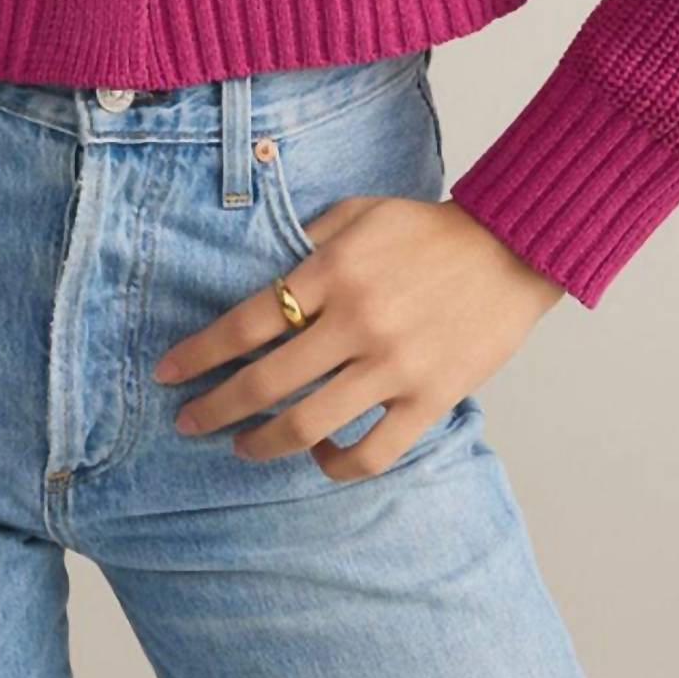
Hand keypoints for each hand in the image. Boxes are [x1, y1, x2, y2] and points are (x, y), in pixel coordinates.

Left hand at [152, 194, 563, 480]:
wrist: (510, 247)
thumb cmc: (425, 229)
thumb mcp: (357, 212)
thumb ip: (306, 243)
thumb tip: (256, 280)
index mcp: (333, 270)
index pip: (245, 322)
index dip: (197, 353)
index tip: (167, 373)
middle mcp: (357, 320)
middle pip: (264, 381)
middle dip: (214, 408)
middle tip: (188, 421)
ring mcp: (394, 365)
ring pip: (307, 424)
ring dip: (262, 443)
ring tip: (243, 447)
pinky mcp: (431, 398)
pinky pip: (371, 453)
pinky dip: (335, 465)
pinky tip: (320, 456)